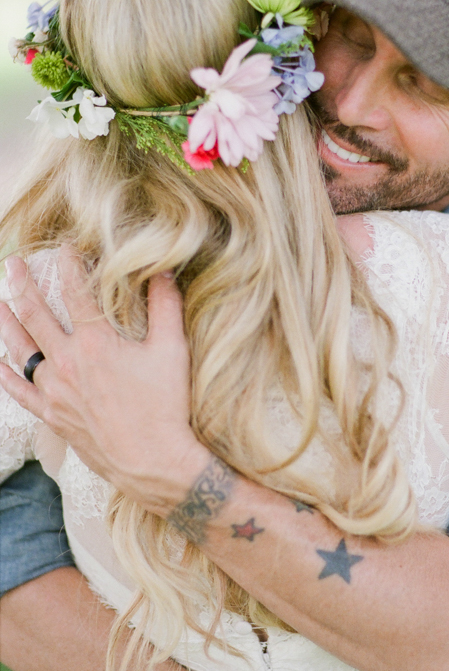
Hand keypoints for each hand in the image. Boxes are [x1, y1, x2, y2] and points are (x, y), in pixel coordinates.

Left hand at [0, 246, 205, 515]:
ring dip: (6, 321)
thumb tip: (163, 271)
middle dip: (22, 284)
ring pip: (19, 348)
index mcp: (95, 341)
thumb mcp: (172, 350)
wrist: (152, 461)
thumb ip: (166, 306)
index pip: (75, 290)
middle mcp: (67, 362)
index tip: (65, 246)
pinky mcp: (51, 414)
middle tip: (12, 263)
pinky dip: (4, 374)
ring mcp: (54, 390)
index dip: (69, 263)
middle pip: (35, 314)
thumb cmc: (165, 405)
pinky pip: (18, 391)